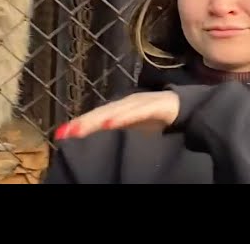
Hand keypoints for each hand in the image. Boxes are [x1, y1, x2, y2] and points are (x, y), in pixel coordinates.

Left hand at [55, 91, 180, 139]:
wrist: (188, 109)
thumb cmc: (159, 121)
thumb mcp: (136, 131)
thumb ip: (119, 136)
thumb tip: (97, 148)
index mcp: (120, 109)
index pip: (96, 116)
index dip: (80, 124)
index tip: (61, 134)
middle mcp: (126, 103)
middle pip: (101, 112)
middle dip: (83, 122)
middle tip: (65, 132)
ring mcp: (139, 102)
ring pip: (114, 111)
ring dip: (96, 120)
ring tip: (80, 129)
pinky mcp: (154, 104)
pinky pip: (136, 111)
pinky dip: (122, 117)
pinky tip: (110, 123)